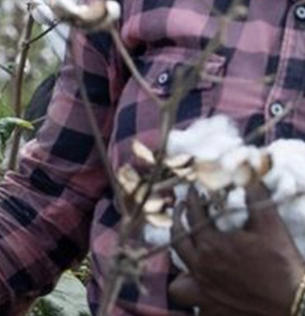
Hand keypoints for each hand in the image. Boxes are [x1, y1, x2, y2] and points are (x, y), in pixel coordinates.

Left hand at [168, 183, 304, 315]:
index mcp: (211, 244)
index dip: (191, 198)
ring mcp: (205, 285)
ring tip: (181, 234)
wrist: (295, 301)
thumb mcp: (270, 222)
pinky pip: (188, 296)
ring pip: (179, 263)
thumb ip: (254, 193)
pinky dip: (186, 288)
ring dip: (177, 246)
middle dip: (178, 217)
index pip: (193, 213)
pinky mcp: (212, 301)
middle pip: (178, 236)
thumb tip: (246, 167)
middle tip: (182, 206)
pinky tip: (190, 280)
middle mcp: (202, 265)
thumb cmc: (282, 262)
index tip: (193, 189)